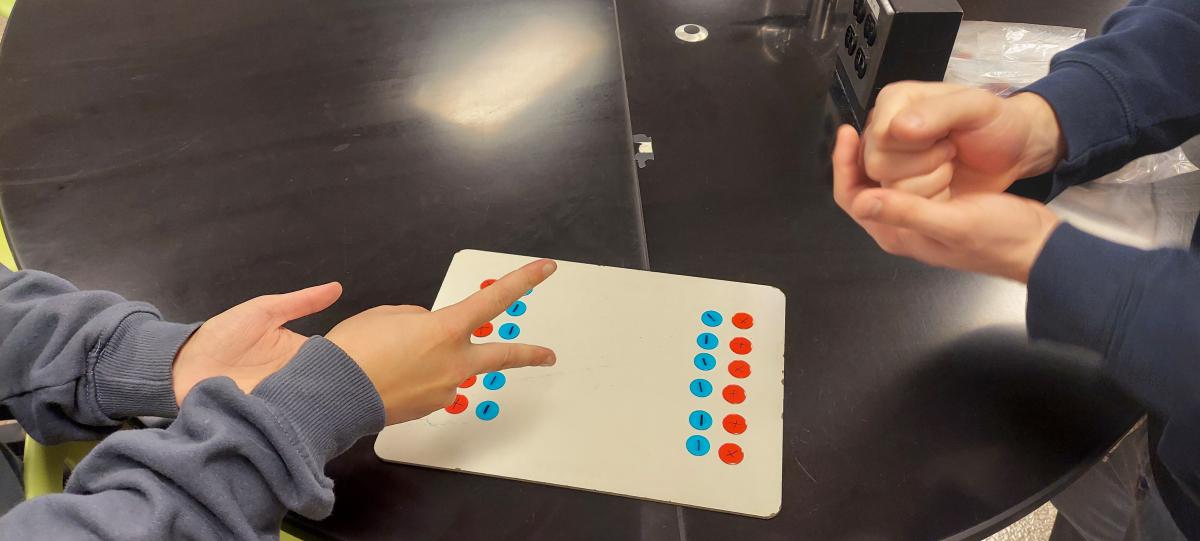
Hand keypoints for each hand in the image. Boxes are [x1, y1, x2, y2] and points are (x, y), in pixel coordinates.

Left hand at [173, 282, 343, 405]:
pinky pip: (282, 422)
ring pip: (306, 407)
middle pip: (322, 388)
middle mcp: (292, 379)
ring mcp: (278, 400)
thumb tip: (337, 287)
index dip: (346, 363)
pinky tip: (300, 422)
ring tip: (329, 410)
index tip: (362, 365)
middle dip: (334, 390)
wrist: (183, 362)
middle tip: (350, 392)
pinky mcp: (262, 417)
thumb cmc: (224, 334)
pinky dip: (291, 422)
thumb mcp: (265, 311)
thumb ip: (301, 302)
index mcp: (297, 354)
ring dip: (313, 407)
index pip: (330, 361)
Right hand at [326, 259, 557, 424]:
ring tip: (392, 361)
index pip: (495, 299)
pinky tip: (391, 378)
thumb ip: (420, 320)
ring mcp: (444, 390)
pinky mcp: (429, 409)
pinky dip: (416, 379)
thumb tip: (429, 331)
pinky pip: (430, 386)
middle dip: (529, 354)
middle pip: (504, 356)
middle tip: (548, 356)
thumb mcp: (388, 315)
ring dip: (432, 364)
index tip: (545, 270)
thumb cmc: (355, 349)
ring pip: (450, 370)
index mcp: (447, 329)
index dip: (523, 281)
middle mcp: (454, 363)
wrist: (332, 394)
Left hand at [835, 125, 1059, 281]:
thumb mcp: (952, 223)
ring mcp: (918, 214)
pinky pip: (912, 174)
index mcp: (895, 235)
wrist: (1038, 243)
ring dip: (892, 152)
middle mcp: (900, 225)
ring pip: (888, 176)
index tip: (849, 131)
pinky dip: (915, 156)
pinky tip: (927, 138)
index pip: (852, 196)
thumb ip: (907, 213)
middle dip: (868, 155)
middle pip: (866, 184)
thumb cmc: (999, 238)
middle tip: (878, 125)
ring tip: (901, 128)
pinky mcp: (937, 202)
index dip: (845, 164)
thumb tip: (863, 200)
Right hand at [862, 82, 1064, 197]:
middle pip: (876, 165)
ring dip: (929, 181)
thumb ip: (938, 111)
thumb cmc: (998, 123)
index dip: (910, 144)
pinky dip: (930, 199)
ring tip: (949, 163)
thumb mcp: (977, 106)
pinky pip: (900, 208)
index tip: (942, 135)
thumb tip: (898, 128)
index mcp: (895, 102)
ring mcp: (892, 163)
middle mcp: (886, 132)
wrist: (1015, 151)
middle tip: (949, 149)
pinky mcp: (901, 190)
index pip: (877, 136)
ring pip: (887, 189)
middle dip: (922, 164)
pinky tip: (946, 183)